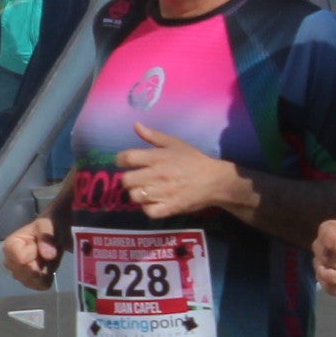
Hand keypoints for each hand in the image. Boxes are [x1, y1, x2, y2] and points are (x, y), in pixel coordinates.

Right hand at [2, 214, 60, 290]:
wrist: (54, 233)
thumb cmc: (48, 226)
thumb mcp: (49, 224)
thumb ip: (47, 237)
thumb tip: (47, 256)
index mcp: (9, 246)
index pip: (21, 260)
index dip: (36, 254)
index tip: (39, 244)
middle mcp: (9, 262)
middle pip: (26, 273)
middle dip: (40, 265)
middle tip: (45, 251)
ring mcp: (17, 274)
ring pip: (32, 281)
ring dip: (44, 271)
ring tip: (46, 258)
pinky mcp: (28, 282)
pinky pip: (39, 286)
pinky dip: (47, 278)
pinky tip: (47, 267)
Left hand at [113, 126, 244, 220]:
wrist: (215, 180)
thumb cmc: (193, 160)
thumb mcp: (175, 143)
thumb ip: (153, 136)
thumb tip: (135, 125)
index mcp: (158, 157)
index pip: (127, 158)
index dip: (120, 160)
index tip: (124, 163)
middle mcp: (158, 174)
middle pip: (126, 180)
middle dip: (128, 180)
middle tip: (136, 179)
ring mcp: (163, 193)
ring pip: (135, 196)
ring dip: (138, 194)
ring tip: (146, 191)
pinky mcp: (170, 207)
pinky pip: (148, 211)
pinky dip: (148, 208)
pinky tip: (154, 202)